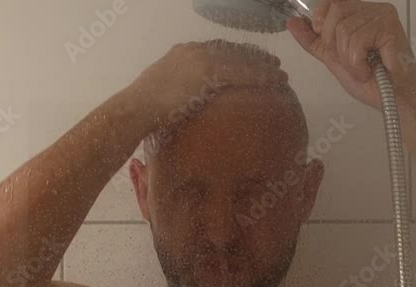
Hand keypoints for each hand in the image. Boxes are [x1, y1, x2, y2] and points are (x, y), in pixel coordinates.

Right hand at [130, 40, 289, 127]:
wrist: (136, 108)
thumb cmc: (145, 108)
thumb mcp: (164, 90)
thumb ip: (180, 88)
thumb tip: (187, 99)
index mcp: (183, 52)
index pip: (217, 49)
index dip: (237, 55)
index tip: (250, 60)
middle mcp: (195, 51)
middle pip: (232, 51)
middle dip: (254, 58)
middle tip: (272, 64)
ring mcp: (202, 60)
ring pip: (241, 60)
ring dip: (263, 67)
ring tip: (280, 75)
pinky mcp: (209, 73)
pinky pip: (242, 73)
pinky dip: (261, 76)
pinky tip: (275, 81)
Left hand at [288, 0, 415, 109]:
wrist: (393, 100)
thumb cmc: (370, 81)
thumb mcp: (334, 58)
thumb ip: (314, 40)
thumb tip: (292, 22)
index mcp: (362, 12)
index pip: (331, 2)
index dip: (322, 21)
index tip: (328, 43)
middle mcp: (374, 9)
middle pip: (335, 12)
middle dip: (335, 44)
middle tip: (351, 62)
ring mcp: (384, 16)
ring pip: (345, 30)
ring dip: (348, 60)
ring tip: (364, 70)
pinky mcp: (391, 28)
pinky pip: (358, 42)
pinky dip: (358, 64)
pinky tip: (371, 71)